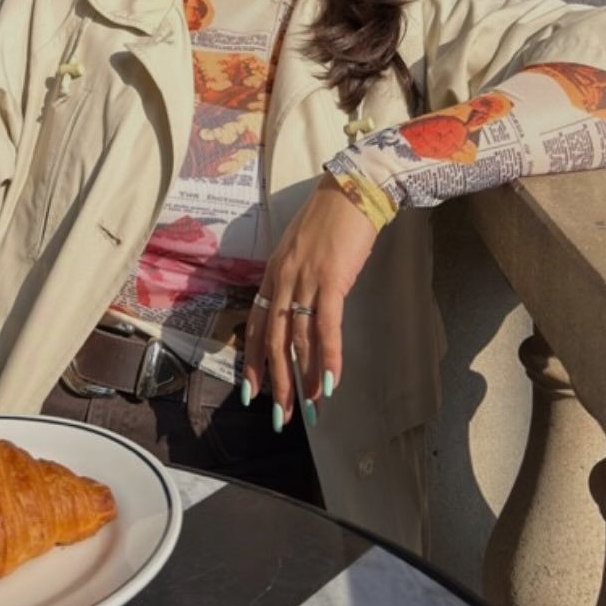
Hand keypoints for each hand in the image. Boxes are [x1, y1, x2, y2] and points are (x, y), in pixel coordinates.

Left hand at [242, 174, 378, 424]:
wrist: (352, 189)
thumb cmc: (331, 217)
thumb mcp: (302, 247)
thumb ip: (295, 276)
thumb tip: (301, 304)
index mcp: (273, 272)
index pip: (255, 323)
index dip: (252, 361)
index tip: (252, 391)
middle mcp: (282, 278)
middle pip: (272, 340)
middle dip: (277, 383)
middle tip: (280, 417)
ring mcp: (304, 279)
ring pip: (297, 340)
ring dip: (303, 379)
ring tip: (308, 410)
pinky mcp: (331, 280)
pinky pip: (326, 327)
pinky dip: (328, 358)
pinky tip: (330, 383)